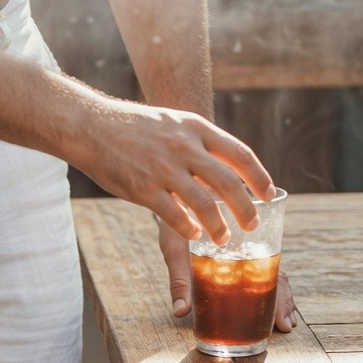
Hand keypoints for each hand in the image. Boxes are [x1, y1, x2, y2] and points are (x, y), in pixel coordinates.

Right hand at [82, 102, 274, 243]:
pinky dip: (189, 228)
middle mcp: (184, 147)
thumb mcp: (174, 124)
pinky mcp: (144, 189)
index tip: (269, 195)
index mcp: (196, 129)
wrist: (94, 125)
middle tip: (252, 225)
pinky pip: (175, 215)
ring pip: (204, 204)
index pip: (240, 154)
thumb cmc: (135, 127)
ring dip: (218, 226)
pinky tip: (194, 235)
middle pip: (228, 182)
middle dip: (245, 208)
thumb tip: (222, 169)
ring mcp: (164, 169)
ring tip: (224, 238)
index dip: (258, 177)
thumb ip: (198, 144)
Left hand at [157, 221, 297, 331]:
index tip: (282, 319)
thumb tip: (181, 311)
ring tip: (284, 322)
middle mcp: (250, 239)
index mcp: (241, 237)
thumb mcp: (176, 248)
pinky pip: (262, 264)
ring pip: (272, 268)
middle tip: (286, 326)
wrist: (177, 192)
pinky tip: (271, 304)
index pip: (267, 270)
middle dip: (282, 299)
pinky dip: (268, 284)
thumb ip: (180, 279)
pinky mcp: (242, 246)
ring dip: (279, 295)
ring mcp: (249, 243)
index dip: (278, 296)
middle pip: (275, 271)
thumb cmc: (175, 220)